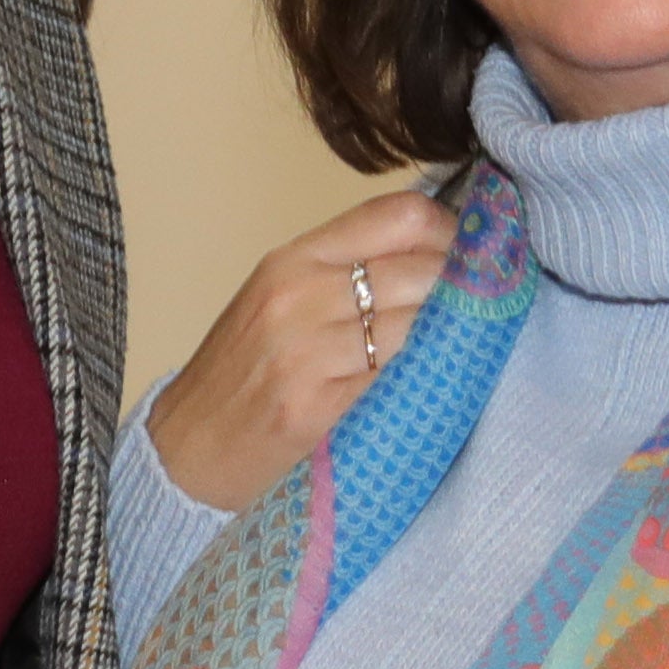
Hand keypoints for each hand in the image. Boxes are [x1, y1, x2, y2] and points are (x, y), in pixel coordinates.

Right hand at [140, 186, 461, 512]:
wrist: (184, 453)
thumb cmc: (241, 378)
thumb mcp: (279, 302)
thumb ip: (346, 273)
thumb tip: (442, 253)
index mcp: (292, 260)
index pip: (398, 215)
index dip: (451, 233)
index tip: (471, 260)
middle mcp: (298, 296)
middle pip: (422, 269)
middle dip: (465, 290)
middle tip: (484, 313)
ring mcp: (305, 352)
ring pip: (420, 326)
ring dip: (453, 340)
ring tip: (461, 353)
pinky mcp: (316, 408)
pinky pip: (398, 381)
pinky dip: (424, 383)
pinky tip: (430, 389)